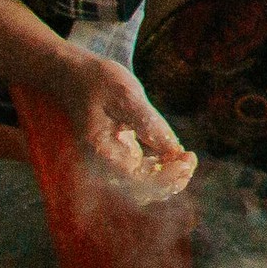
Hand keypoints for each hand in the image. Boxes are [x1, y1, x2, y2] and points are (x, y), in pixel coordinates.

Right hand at [50, 51, 191, 185]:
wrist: (76, 76)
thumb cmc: (99, 81)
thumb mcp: (126, 94)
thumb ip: (149, 123)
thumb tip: (174, 150)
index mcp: (101, 150)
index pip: (136, 180)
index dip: (166, 177)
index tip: (186, 158)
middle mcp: (103, 162)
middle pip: (140, 191)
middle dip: (171, 181)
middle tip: (190, 158)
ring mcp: (111, 161)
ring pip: (143, 186)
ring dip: (170, 177)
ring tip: (188, 158)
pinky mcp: (121, 156)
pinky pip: (143, 174)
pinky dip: (163, 169)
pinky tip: (178, 154)